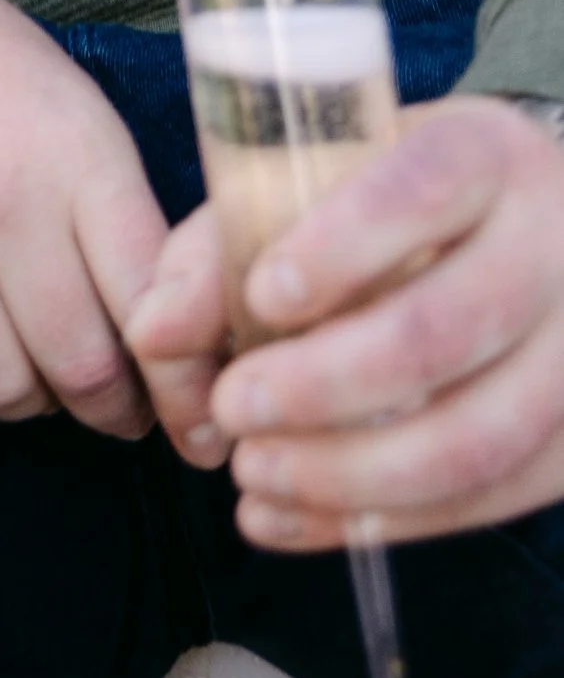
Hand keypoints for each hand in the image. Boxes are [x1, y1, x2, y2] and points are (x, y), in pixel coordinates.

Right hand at [0, 0, 167, 432]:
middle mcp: (3, 197)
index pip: (155, 309)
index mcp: (78, 153)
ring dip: (20, 393)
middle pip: (81, 367)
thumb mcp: (70, 108)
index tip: (187, 412)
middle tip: (109, 407)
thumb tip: (170, 332)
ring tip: (23, 363)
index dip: (182, 384)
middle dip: (107, 408)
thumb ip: (119, 214)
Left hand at [125, 97, 563, 543]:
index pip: (421, 189)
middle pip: (444, 330)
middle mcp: (550, 246)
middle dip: (325, 384)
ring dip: (352, 473)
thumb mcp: (314, 185)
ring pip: (478, 435)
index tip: (263, 297)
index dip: (341, 248)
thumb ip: (223, 246)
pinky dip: (384, 522)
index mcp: (482, 154)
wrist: (532, 234)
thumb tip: (153, 331)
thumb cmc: (391, 205)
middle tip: (234, 408)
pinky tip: (294, 519)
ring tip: (255, 474)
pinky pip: (491, 497)